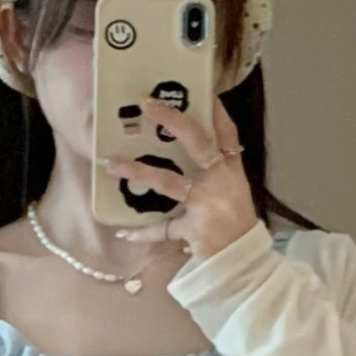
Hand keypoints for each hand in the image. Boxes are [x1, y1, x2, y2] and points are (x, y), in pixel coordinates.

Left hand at [109, 94, 257, 263]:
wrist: (244, 264)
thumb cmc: (236, 227)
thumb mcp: (234, 194)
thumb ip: (215, 173)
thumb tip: (189, 151)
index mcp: (231, 171)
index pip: (227, 134)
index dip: (215, 111)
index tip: (203, 90)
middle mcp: (220, 181)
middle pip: (197, 143)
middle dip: (173, 121)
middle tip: (147, 104)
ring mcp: (207, 204)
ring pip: (169, 182)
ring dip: (138, 171)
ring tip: (111, 165)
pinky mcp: (194, 229)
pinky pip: (163, 229)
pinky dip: (143, 233)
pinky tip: (124, 232)